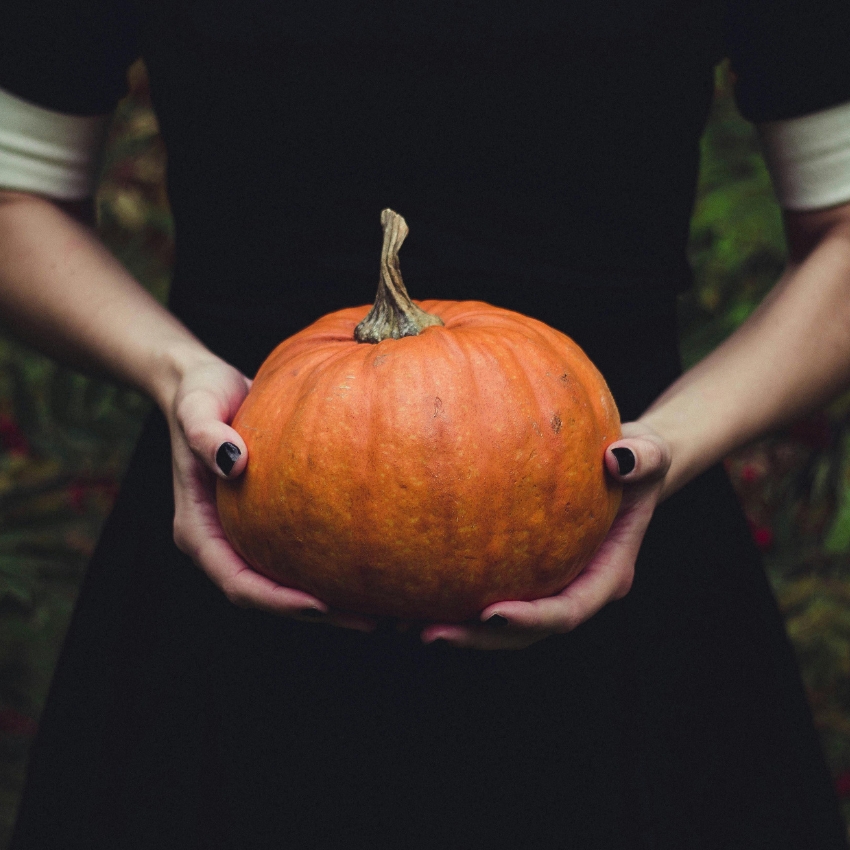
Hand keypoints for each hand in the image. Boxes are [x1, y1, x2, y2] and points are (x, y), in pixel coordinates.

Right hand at [166, 355, 374, 631]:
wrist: (207, 386)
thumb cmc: (199, 395)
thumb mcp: (197, 407)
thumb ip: (205, 433)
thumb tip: (233, 462)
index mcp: (199, 530)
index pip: (237, 582)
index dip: (277, 600)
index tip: (320, 605)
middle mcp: (223, 541)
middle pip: (268, 595)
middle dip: (317, 613)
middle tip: (371, 620)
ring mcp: (246, 534)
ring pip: (287, 581)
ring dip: (331, 600)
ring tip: (384, 606)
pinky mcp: (270, 521)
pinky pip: (301, 553)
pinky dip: (331, 565)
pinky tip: (373, 563)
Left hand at [420, 422, 670, 649]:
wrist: (622, 466)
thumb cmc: (636, 460)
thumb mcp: (652, 452)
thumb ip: (644, 457)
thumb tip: (619, 459)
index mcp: (605, 575)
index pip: (568, 611)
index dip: (532, 621)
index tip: (491, 614)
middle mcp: (572, 589)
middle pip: (524, 633)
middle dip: (479, 639)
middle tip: (429, 634)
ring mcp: (545, 584)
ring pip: (498, 623)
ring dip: (455, 627)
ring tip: (402, 623)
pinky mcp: (520, 571)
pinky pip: (483, 588)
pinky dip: (449, 594)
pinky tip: (407, 588)